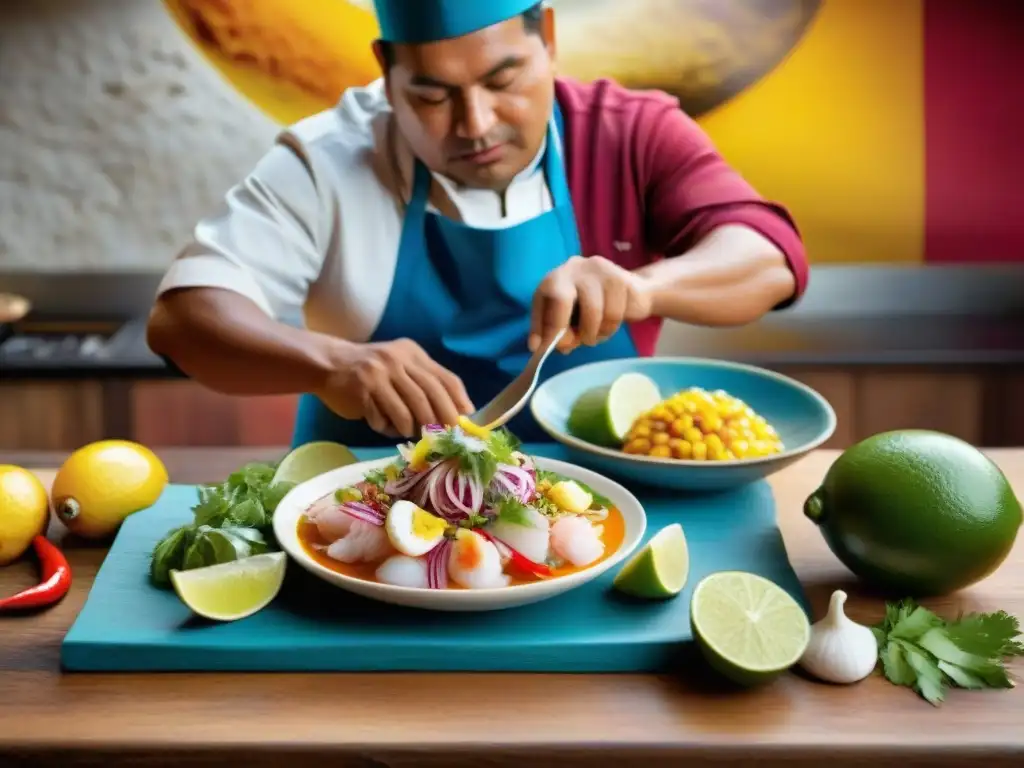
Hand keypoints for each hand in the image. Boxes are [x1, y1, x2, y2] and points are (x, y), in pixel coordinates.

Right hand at [316, 338, 474, 438]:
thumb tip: (455, 413)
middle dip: (441, 418)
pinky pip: (383, 418)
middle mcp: (398, 360)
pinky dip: (388, 428)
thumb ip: (424, 383)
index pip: (444, 377)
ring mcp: (379, 374)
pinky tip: (384, 426)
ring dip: (412, 427)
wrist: (329, 364)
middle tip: (446, 436)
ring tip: (411, 433)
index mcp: (412, 353)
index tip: (466, 419)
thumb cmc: (371, 371)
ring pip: (408, 410)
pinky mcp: (363, 390)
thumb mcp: (400, 366)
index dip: (458, 400)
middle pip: (429, 394)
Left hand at [528, 255, 652, 352]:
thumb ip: (552, 333)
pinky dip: (611, 328)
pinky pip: (614, 313)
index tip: (549, 348)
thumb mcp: (568, 321)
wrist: (632, 293)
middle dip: (567, 330)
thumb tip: (537, 347)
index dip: (547, 327)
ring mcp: (598, 270)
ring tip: (597, 334)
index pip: (543, 301)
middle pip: (561, 300)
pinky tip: (610, 325)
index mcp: (554, 280)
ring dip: (595, 333)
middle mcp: (573, 268)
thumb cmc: (592, 310)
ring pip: (592, 311)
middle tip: (578, 343)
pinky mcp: (620, 278)